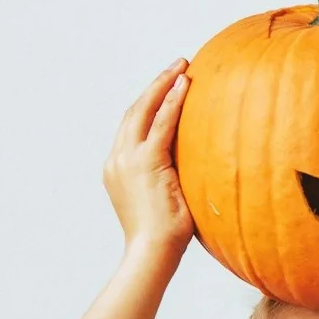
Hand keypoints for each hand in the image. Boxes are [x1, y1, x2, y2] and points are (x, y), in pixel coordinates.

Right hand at [103, 59, 192, 254]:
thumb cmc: (164, 239)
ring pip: (144, 111)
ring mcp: (127, 159)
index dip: (149, 103)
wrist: (152, 253)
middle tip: (177, 65)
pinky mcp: (144, 162)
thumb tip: (200, 171)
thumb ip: (172, 179)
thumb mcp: (165, 201)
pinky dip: (173, 103)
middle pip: (135, 111)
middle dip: (156, 85)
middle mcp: (117, 159)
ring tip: (183, 67)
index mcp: (118, 168)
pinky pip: (160, 124)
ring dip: (164, 85)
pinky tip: (186, 86)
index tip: (168, 86)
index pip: (133, 126)